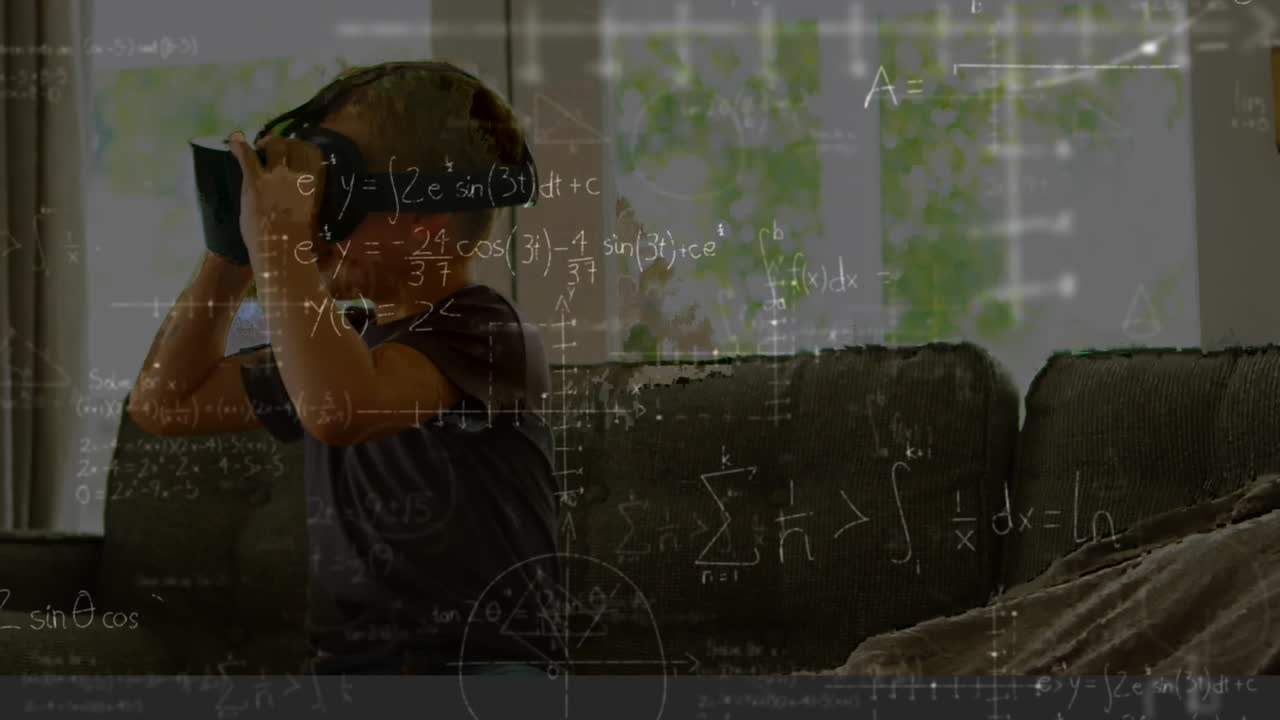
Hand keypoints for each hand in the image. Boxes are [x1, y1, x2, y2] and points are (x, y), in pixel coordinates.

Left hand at [226, 130, 325, 252]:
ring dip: (266, 143)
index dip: (300, 146)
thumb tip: (299, 197)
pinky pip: (247, 156)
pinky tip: (235, 140)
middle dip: (282, 143)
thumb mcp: (310, 215)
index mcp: (315, 183)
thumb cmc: (300, 240)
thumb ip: (304, 198)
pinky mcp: (256, 181)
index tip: (293, 149)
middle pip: (291, 145)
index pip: (311, 151)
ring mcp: (276, 176)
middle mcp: (298, 174)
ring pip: (273, 146)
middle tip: (272, 148)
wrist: (282, 250)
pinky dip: (240, 146)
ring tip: (259, 146)